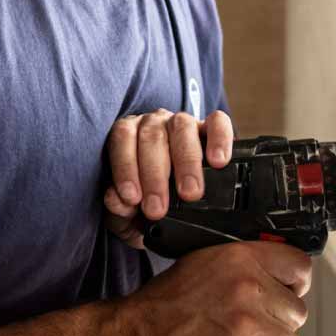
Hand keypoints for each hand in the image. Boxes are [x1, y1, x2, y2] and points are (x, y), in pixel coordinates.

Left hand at [104, 108, 233, 249]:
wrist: (176, 205)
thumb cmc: (147, 204)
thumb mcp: (128, 213)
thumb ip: (118, 208)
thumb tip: (116, 200)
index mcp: (129, 135)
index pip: (123, 138)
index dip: (125, 167)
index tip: (131, 199)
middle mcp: (154, 123)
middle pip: (152, 136)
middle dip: (155, 175)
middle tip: (158, 209)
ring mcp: (184, 122)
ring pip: (182, 127)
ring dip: (186, 162)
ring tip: (190, 193)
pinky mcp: (211, 127)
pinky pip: (217, 123)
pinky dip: (219, 139)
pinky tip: (219, 162)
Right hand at [117, 241, 310, 335]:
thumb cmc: (165, 308)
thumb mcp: (203, 264)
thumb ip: (245, 264)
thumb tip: (281, 274)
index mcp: (239, 260)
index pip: (300, 267)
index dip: (294, 282)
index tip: (286, 291)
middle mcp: (248, 291)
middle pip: (297, 311)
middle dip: (275, 321)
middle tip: (244, 326)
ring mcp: (250, 331)